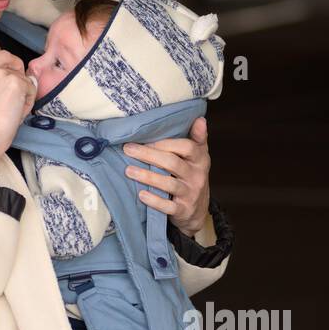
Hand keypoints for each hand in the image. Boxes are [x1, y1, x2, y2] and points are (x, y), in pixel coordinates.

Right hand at [0, 48, 35, 177]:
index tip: (14, 75)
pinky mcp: (15, 82)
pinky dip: (28, 103)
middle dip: (19, 78)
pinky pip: (32, 89)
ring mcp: (1, 73)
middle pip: (14, 64)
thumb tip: (19, 78)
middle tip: (19, 94)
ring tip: (11, 113)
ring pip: (24, 79)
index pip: (0, 56)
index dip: (10, 65)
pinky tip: (16, 114)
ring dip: (23, 95)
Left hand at [122, 116, 211, 238]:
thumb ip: (197, 138)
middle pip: (173, 163)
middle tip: (128, 149)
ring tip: (128, 170)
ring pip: (169, 184)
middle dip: (149, 155)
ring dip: (147, 176)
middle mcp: (197, 176)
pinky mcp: (183, 211)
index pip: (187, 147)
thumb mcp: (198, 156)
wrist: (198, 210)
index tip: (146, 139)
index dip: (166, 143)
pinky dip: (154, 201)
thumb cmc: (192, 175)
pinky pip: (168, 206)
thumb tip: (199, 118)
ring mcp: (191, 194)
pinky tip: (141, 194)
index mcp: (200, 159)